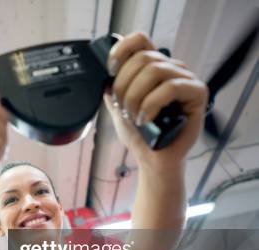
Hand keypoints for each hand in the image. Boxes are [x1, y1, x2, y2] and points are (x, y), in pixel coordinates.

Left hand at [104, 31, 208, 170]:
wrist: (153, 159)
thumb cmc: (140, 135)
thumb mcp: (117, 109)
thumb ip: (111, 91)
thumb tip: (103, 78)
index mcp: (152, 67)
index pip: (139, 40)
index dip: (121, 49)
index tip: (109, 70)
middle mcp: (170, 68)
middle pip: (143, 57)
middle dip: (124, 84)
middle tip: (122, 107)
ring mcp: (185, 79)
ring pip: (155, 70)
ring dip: (136, 96)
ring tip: (134, 116)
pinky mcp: (197, 93)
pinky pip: (171, 87)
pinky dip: (152, 103)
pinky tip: (146, 119)